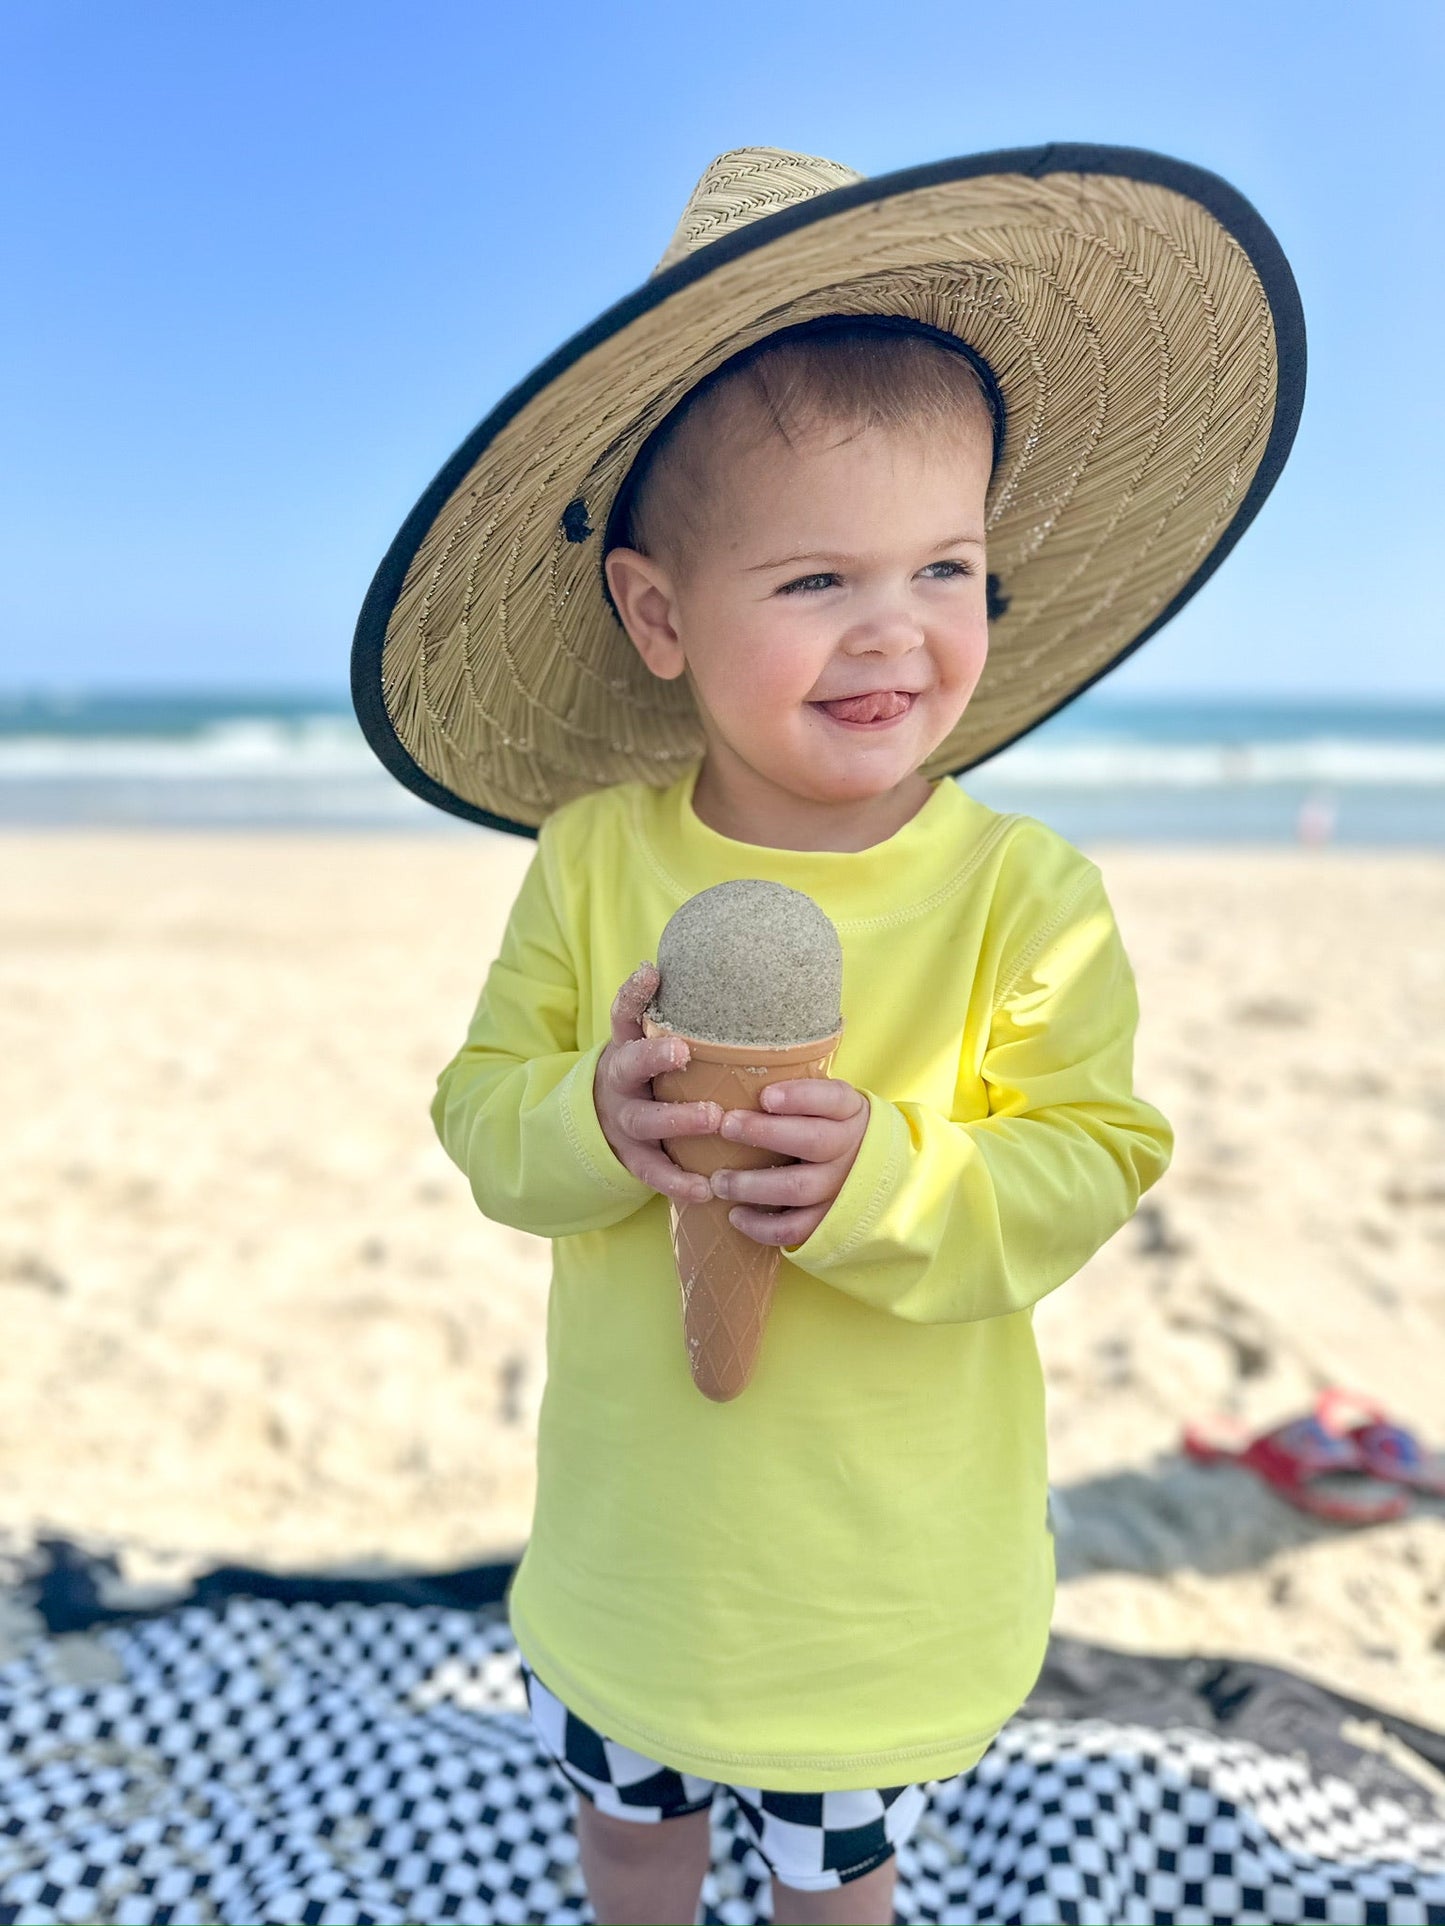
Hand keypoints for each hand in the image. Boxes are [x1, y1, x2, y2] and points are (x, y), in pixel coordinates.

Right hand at [593, 963, 718, 1204]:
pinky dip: (677, 1180)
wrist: (603, 1119)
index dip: (635, 993)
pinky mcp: (633, 1156)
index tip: (651, 972)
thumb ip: (684, 1020)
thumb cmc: (651, 1073)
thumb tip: (746, 983)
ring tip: (712, 1118)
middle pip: (630, 1065)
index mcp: (628, 1045)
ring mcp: (624, 1120)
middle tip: (682, 1051)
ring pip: (645, 1120)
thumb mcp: (652, 1042)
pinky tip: (703, 1188)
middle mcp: (621, 1079)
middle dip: (654, 1057)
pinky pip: (653, 1170)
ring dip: (677, 1119)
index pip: (625, 1013)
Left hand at [709, 1078, 868, 1247]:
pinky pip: (795, 1229)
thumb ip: (800, 1093)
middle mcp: (849, 1149)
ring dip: (752, 1185)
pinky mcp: (829, 1221)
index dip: (799, 1097)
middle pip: (811, 1141)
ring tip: (718, 1180)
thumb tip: (735, 1074)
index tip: (765, 1096)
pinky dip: (761, 1226)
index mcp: (850, 1112)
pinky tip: (735, 1216)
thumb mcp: (829, 1103)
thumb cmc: (831, 1127)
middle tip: (726, 1126)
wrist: (873, 1172)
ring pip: (797, 1188)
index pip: (831, 1098)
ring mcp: (840, 1188)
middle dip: (764, 1133)